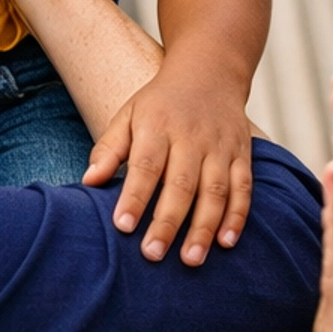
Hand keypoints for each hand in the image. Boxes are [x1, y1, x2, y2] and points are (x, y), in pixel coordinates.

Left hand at [87, 55, 252, 264]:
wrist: (209, 72)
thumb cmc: (160, 104)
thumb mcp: (129, 116)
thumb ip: (109, 149)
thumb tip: (89, 181)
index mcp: (158, 126)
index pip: (146, 165)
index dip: (135, 196)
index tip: (122, 226)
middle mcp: (192, 137)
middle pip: (181, 183)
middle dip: (167, 222)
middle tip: (152, 255)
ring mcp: (220, 146)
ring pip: (215, 190)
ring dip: (204, 227)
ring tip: (190, 259)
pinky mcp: (243, 154)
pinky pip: (244, 188)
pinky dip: (237, 216)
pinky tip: (226, 242)